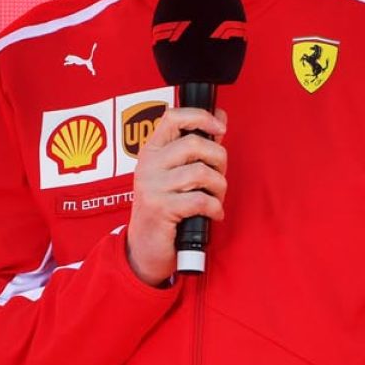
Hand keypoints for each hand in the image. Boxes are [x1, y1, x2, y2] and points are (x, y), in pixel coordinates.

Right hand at [125, 106, 228, 284]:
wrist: (144, 248)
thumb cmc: (163, 209)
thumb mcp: (175, 174)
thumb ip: (196, 146)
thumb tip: (219, 118)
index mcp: (151, 152)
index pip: (173, 117)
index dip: (200, 116)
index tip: (219, 128)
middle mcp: (148, 165)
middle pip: (195, 144)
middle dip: (219, 159)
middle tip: (219, 175)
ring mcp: (152, 187)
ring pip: (201, 172)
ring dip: (219, 187)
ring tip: (215, 198)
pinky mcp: (161, 208)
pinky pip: (200, 200)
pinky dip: (215, 207)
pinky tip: (213, 213)